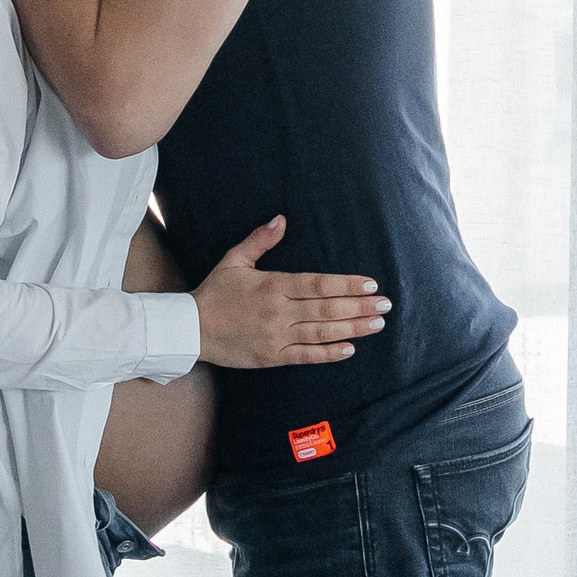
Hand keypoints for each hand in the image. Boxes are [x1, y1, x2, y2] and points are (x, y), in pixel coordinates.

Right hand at [193, 218, 389, 369]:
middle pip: (326, 308)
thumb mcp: (235, 260)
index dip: (347, 285)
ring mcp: (275, 335)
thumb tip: (281, 220)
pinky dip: (328, 354)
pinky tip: (350, 349)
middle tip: (386, 305)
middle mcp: (278, 311)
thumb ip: (260, 240)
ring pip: (321, 332)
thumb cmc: (214, 293)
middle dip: (359, 306)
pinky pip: (305, 356)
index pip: (318, 284)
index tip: (370, 285)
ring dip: (352, 328)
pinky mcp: (271, 356)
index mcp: (273, 285)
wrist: (190, 328)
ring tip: (377, 324)